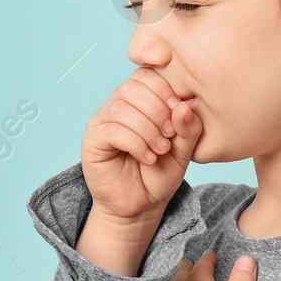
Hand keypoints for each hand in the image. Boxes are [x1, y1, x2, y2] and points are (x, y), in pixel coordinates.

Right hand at [80, 68, 201, 225]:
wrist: (141, 206)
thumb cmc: (159, 175)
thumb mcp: (184, 150)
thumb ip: (189, 128)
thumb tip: (184, 105)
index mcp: (139, 101)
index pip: (146, 74)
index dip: (165, 89)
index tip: (179, 112)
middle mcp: (117, 106)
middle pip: (132, 86)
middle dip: (158, 111)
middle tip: (170, 136)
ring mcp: (101, 122)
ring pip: (121, 108)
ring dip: (147, 129)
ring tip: (160, 150)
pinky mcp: (92, 141)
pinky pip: (112, 130)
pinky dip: (135, 143)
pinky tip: (147, 158)